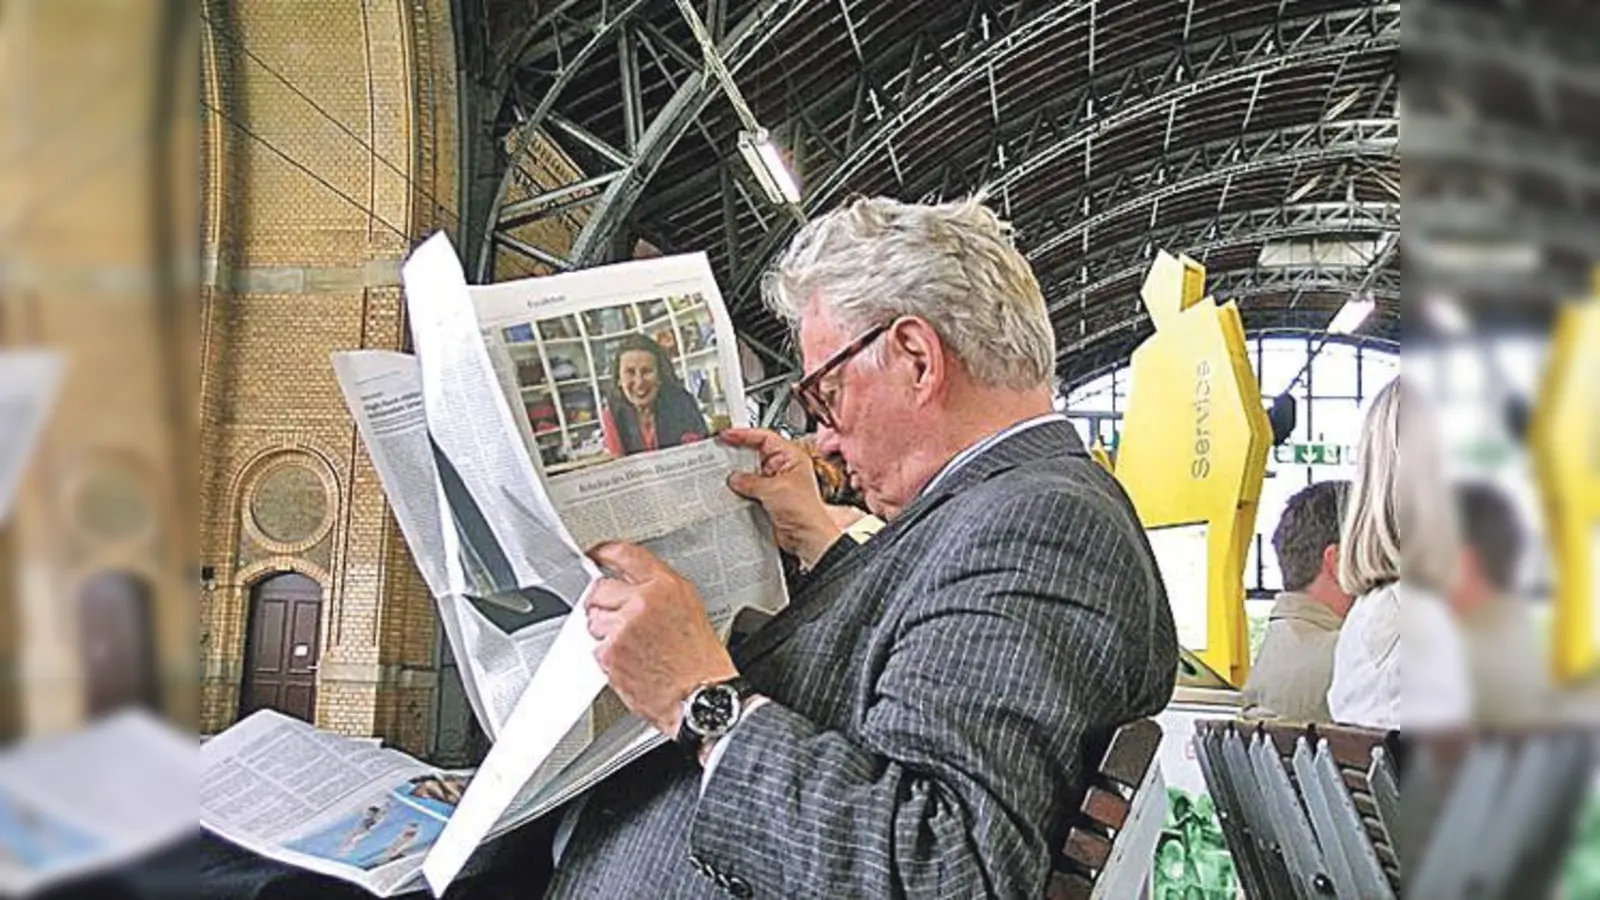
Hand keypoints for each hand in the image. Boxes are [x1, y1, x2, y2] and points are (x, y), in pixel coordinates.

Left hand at [585, 542, 737, 737]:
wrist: (700, 696)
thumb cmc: (700, 661)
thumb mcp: (689, 608)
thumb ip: (658, 590)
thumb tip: (632, 583)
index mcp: (666, 586)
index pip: (625, 555)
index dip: (604, 553)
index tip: (596, 555)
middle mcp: (643, 602)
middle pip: (600, 588)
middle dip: (604, 603)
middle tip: (620, 619)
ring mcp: (624, 627)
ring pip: (593, 619)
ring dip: (606, 631)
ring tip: (633, 646)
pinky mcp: (611, 652)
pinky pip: (595, 646)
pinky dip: (608, 655)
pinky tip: (631, 661)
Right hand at [720, 428, 842, 567]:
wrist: (807, 537)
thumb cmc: (804, 511)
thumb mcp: (774, 489)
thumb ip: (750, 481)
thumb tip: (734, 477)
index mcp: (791, 457)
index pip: (764, 438)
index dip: (744, 434)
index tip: (727, 435)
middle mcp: (783, 469)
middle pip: (755, 454)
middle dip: (737, 455)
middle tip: (719, 453)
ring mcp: (775, 484)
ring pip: (750, 473)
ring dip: (737, 475)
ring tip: (721, 473)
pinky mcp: (768, 500)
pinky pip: (749, 490)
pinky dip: (739, 491)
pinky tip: (728, 491)